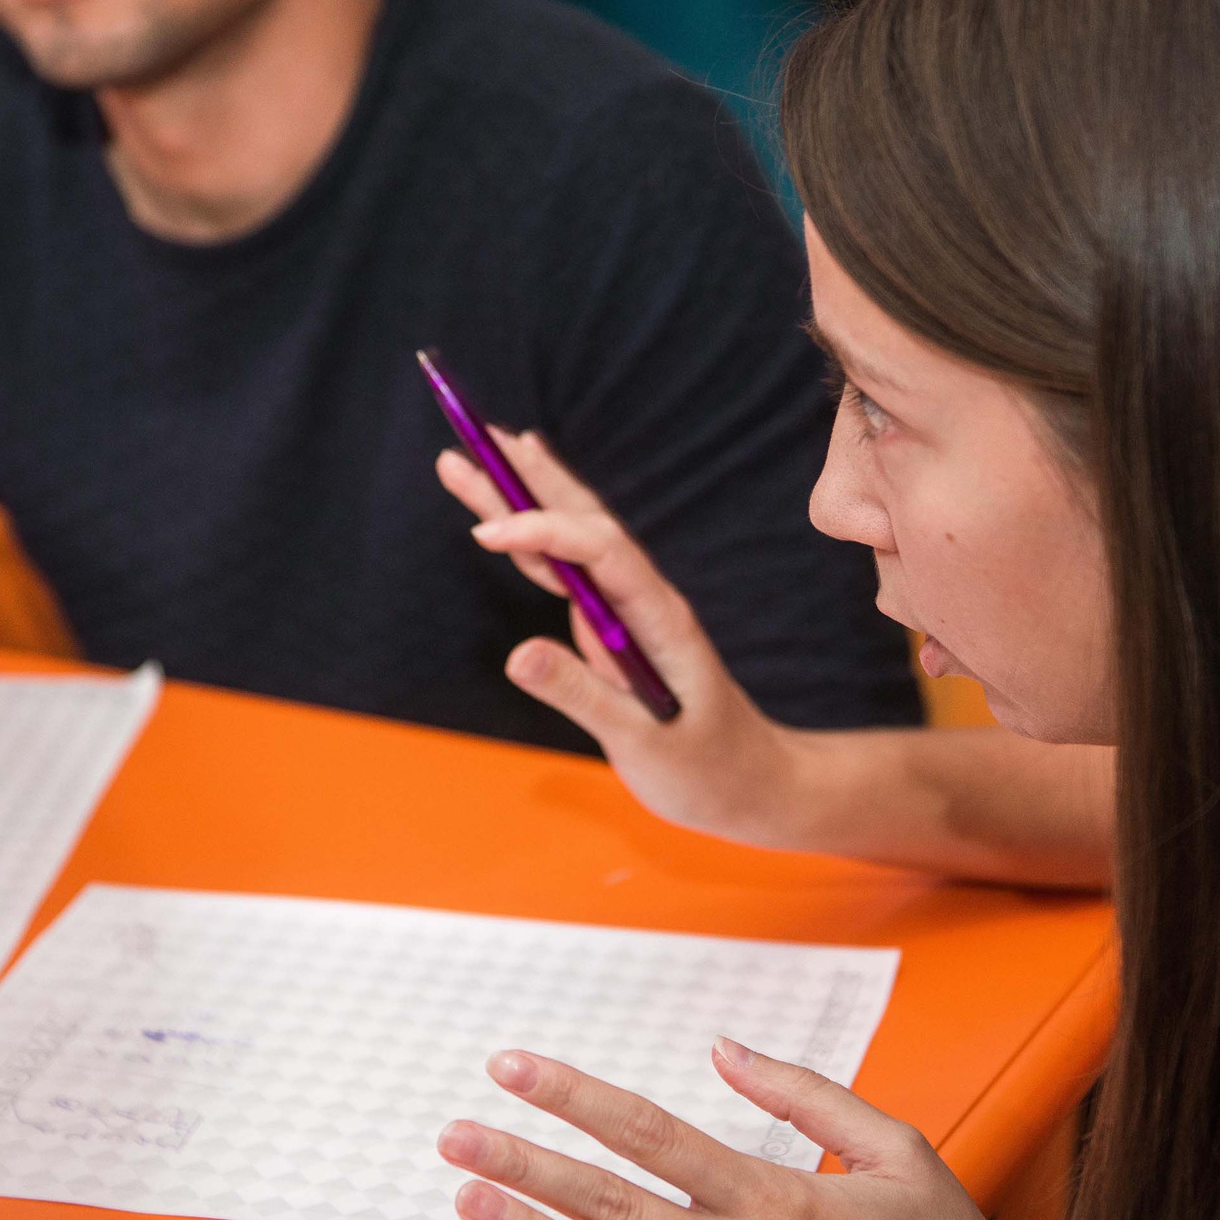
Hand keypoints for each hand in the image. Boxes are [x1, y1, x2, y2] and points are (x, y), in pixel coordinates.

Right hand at [435, 432, 794, 844]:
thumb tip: (516, 653)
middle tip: (476, 434)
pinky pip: (565, 573)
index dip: (546, 533)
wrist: (749, 785)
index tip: (488, 532)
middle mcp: (643, 598)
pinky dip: (531, 541)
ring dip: (521, 499)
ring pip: (569, 540)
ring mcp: (626, 609)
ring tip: (470, 457)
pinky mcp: (611, 627)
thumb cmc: (706, 770)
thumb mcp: (642, 744)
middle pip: (583, 523)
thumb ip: (580, 697)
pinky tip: (506, 514)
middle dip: (529, 480)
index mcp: (659, 618)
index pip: (602, 554)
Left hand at [437, 1040, 1033, 1219]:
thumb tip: (727, 1047)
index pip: (651, 1133)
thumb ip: (811, 1098)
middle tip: (455, 1138)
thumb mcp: (904, 1157)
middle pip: (611, 1203)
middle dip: (526, 1165)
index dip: (574, 1096)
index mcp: (779, 1201)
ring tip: (467, 1203)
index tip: (514, 1068)